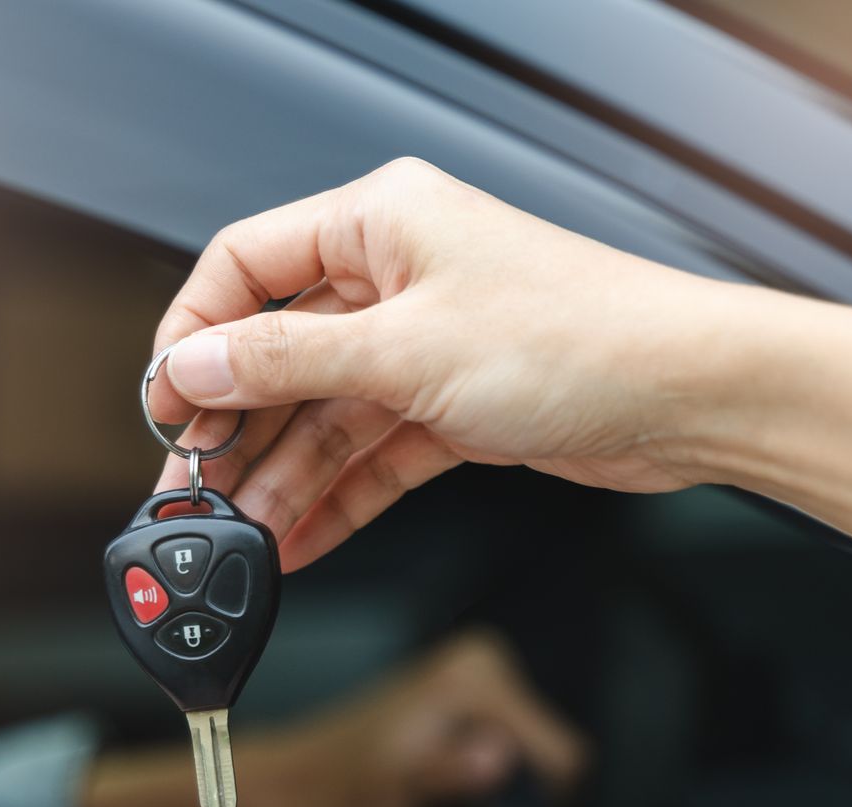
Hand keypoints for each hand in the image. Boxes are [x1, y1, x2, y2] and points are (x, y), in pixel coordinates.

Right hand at [149, 157, 728, 568]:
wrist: (686, 397)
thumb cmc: (578, 338)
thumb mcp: (403, 349)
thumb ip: (284, 362)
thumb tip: (192, 365)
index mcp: (378, 223)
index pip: (245, 266)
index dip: (193, 334)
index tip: (164, 401)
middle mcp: (396, 278)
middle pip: (278, 354)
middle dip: (235, 428)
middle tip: (193, 489)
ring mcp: (424, 345)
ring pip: (323, 416)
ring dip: (282, 479)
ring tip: (242, 536)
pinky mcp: (452, 407)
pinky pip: (370, 455)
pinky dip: (336, 497)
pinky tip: (300, 538)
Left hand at [245, 630, 587, 806]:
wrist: (295, 785)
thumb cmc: (336, 792)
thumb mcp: (398, 795)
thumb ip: (453, 774)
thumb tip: (499, 756)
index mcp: (476, 679)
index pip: (561, 753)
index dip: (538, 806)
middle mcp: (482, 667)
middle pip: (551, 759)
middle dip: (514, 799)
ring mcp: (477, 683)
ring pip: (533, 765)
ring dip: (497, 798)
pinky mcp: (471, 706)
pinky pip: (510, 760)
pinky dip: (484, 788)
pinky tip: (445, 798)